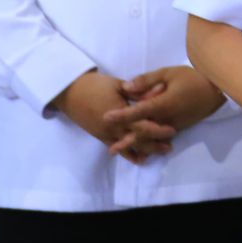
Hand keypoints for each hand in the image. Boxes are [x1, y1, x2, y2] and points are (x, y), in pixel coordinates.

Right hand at [50, 71, 173, 162]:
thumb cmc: (93, 85)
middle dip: (156, 143)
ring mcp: (107, 133)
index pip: (143, 124)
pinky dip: (130, 155)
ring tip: (160, 152)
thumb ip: (136, 92)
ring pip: (130, 147)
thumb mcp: (117, 84)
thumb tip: (156, 93)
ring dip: (146, 150)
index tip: (172, 128)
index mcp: (119, 111)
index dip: (158, 128)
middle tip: (170, 145)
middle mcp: (114, 126)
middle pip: (139, 138)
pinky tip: (141, 159)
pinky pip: (117, 149)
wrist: (69, 92)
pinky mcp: (101, 137)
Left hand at [105, 65, 226, 155]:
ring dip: (137, 145)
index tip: (107, 118)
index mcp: (164, 104)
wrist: (217, 90)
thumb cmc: (192, 78)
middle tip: (111, 150)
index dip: (122, 115)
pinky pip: (161, 137)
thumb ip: (146, 80)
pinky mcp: (179, 127)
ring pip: (153, 137)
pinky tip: (142, 149)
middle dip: (127, 140)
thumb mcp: (168, 73)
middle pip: (144, 131)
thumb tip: (126, 87)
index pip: (139, 111)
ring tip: (123, 152)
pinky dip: (150, 143)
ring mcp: (174, 125)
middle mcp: (168, 119)